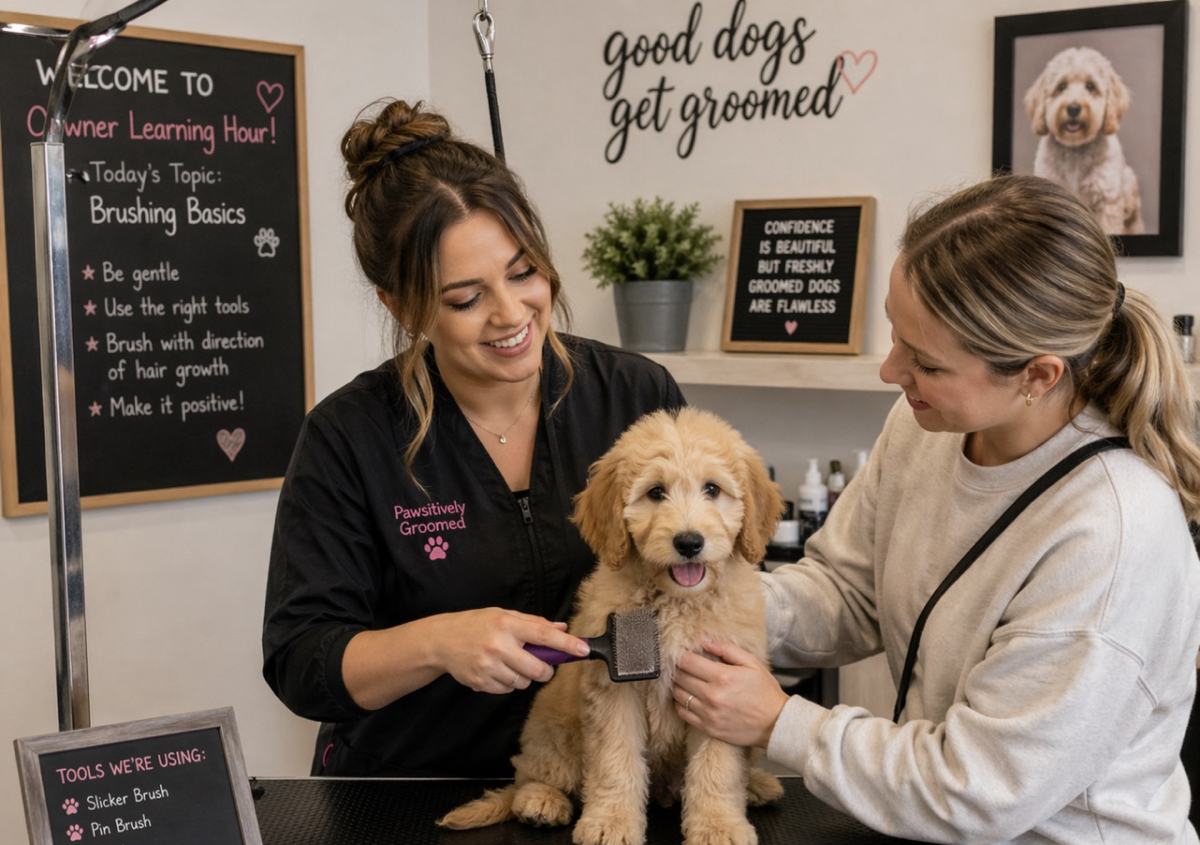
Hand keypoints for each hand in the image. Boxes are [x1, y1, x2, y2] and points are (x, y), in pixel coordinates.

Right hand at [431, 608, 589, 693]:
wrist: (442, 640)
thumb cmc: (476, 624)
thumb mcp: (503, 615)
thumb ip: (533, 622)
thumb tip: (561, 626)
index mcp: (507, 624)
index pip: (543, 634)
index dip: (566, 643)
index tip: (583, 649)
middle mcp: (498, 645)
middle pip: (537, 669)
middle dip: (545, 671)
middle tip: (542, 666)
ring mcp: (489, 666)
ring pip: (523, 683)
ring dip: (524, 677)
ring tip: (510, 664)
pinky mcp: (481, 682)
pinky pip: (507, 690)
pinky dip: (508, 683)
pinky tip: (497, 670)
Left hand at [672, 637, 788, 748]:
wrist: (776, 724)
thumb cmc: (764, 691)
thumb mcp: (751, 663)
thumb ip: (726, 648)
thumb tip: (704, 639)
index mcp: (723, 677)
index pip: (687, 661)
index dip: (681, 654)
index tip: (682, 652)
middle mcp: (712, 696)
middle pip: (679, 677)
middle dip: (678, 668)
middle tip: (683, 665)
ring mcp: (708, 713)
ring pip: (678, 695)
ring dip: (677, 685)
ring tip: (685, 680)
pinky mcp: (708, 728)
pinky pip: (682, 713)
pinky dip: (680, 703)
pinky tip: (687, 696)